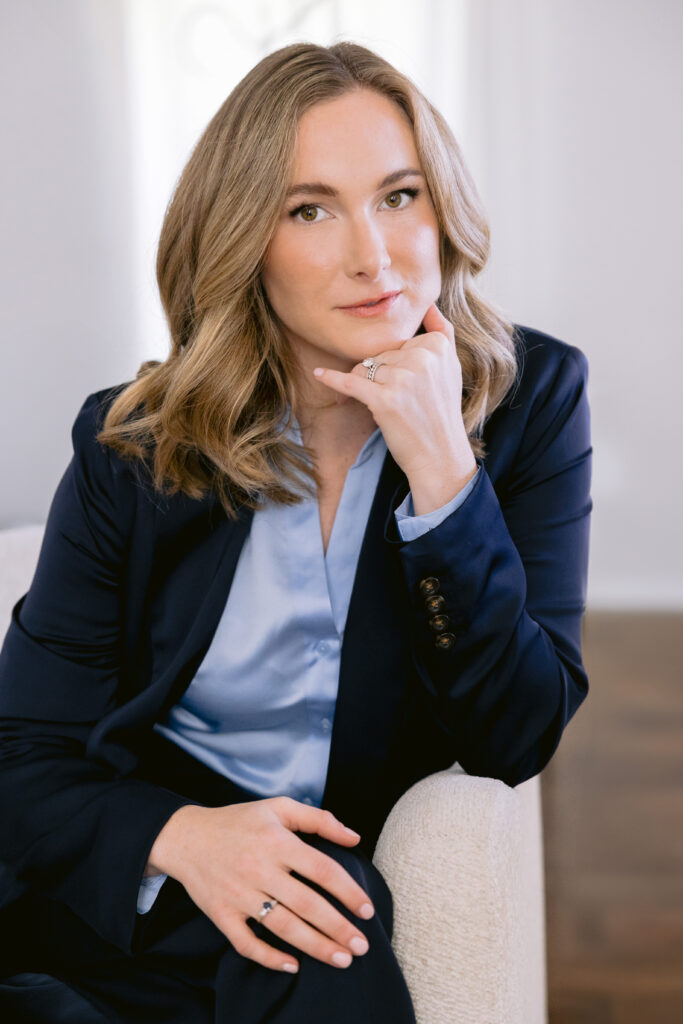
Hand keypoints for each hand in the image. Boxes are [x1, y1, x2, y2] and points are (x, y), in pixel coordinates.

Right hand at [145, 797, 374, 973]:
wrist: (186, 837)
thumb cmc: (239, 821)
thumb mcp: (278, 807)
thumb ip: (318, 819)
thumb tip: (354, 837)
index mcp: (276, 841)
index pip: (321, 869)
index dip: (348, 891)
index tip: (368, 910)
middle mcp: (259, 869)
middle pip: (307, 904)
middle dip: (338, 928)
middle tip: (362, 947)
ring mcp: (239, 895)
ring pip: (283, 927)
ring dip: (315, 946)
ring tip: (341, 960)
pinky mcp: (221, 914)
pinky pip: (246, 943)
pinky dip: (269, 958)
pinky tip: (293, 966)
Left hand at [312, 303, 475, 482]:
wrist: (440, 455)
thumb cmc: (441, 413)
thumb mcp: (452, 368)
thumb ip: (442, 334)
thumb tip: (428, 304)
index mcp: (438, 346)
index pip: (398, 342)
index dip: (392, 362)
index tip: (399, 382)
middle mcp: (423, 358)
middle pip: (380, 355)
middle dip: (377, 375)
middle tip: (395, 401)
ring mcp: (403, 378)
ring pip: (365, 368)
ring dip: (364, 386)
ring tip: (384, 407)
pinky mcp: (385, 399)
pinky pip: (350, 383)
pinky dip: (333, 379)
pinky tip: (319, 374)